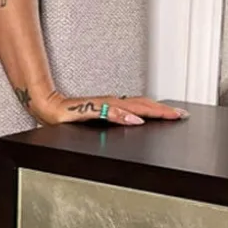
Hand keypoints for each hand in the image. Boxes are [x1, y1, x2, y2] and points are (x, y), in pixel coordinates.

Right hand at [29, 90, 187, 126]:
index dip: (162, 110)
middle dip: (162, 110)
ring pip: (130, 107)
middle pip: (142, 105)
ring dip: (149, 111)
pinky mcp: (88, 109)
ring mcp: (100, 106)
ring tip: (165, 115)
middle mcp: (110, 103)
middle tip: (180, 115)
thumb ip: (114, 122)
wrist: (47, 106)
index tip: (178, 115)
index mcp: (114, 107)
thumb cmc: (70, 115)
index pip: (143, 107)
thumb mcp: (96, 123)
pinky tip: (133, 120)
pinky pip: (107, 112)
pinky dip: (122, 116)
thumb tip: (134, 123)